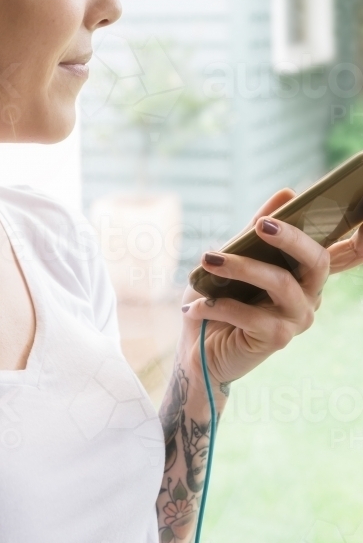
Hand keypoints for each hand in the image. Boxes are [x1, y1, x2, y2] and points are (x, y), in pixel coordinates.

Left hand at [180, 188, 329, 388]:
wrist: (196, 348)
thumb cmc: (218, 297)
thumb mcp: (233, 256)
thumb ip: (257, 230)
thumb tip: (287, 193)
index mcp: (304, 273)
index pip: (338, 250)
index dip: (349, 236)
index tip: (310, 202)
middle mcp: (310, 295)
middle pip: (316, 261)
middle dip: (290, 238)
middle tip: (260, 224)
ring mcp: (297, 319)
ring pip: (280, 283)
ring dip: (240, 267)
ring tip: (208, 260)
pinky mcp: (277, 339)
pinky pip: (250, 314)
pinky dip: (217, 304)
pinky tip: (195, 306)